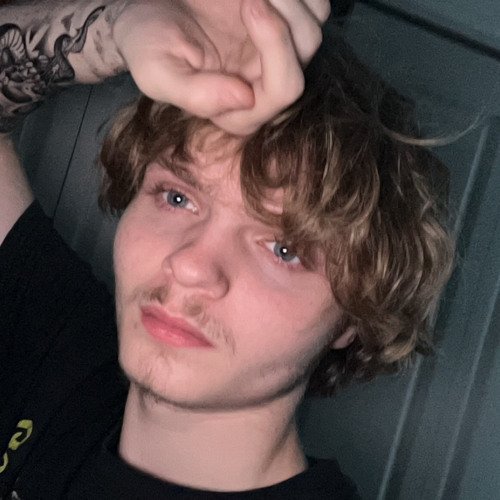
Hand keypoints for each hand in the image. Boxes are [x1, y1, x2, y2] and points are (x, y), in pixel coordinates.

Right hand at [112, 0, 329, 134]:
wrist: (145, 9)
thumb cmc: (148, 40)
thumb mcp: (157, 72)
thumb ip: (196, 96)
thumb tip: (245, 98)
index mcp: (240, 109)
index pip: (284, 91)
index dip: (276, 47)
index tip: (249, 5)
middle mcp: (264, 85)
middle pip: (305, 55)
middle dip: (284, 18)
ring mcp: (276, 54)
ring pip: (313, 30)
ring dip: (290, 1)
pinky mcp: (282, 25)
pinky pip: (315, 8)